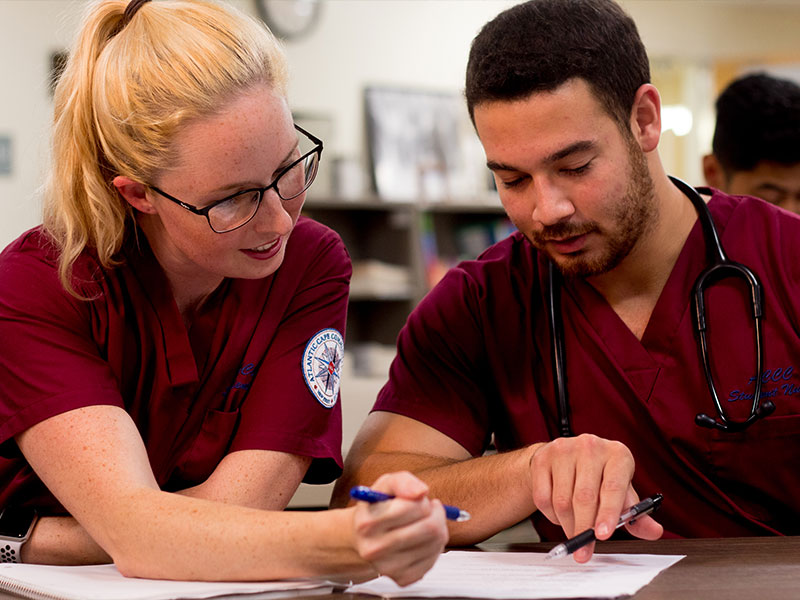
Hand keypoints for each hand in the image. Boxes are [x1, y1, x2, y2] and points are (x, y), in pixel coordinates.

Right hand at [351, 471, 447, 585]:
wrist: (364, 538)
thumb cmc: (379, 507)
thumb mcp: (386, 484)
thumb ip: (403, 481)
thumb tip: (421, 492)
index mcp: (367, 523)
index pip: (413, 507)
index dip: (422, 500)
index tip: (420, 499)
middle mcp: (374, 549)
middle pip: (430, 528)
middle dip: (435, 513)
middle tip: (428, 510)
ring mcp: (387, 567)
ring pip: (436, 543)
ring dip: (437, 528)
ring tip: (424, 523)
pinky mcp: (402, 579)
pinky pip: (433, 560)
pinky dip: (434, 546)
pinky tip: (422, 540)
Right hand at [529, 434, 662, 562]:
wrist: (567, 457)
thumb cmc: (600, 477)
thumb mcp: (622, 492)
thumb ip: (636, 514)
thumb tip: (654, 532)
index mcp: (617, 454)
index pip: (613, 487)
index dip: (608, 514)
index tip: (603, 535)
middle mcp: (591, 446)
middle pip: (585, 497)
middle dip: (584, 529)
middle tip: (584, 551)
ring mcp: (564, 449)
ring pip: (562, 501)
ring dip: (568, 525)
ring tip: (575, 529)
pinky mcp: (542, 458)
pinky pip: (543, 498)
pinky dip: (552, 516)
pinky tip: (561, 514)